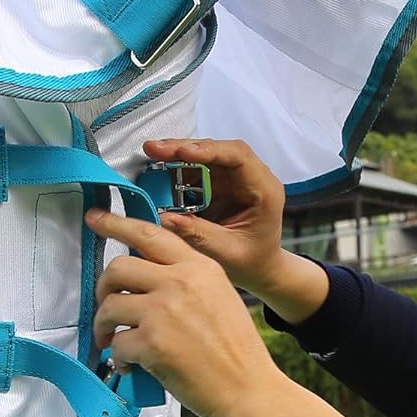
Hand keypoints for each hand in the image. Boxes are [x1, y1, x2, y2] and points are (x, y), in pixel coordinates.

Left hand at [85, 207, 287, 416]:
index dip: (117, 224)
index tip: (95, 218)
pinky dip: (118, 358)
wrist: (249, 390)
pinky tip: (131, 367)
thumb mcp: (218, 296)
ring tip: (111, 341)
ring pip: (109, 305)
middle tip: (106, 307)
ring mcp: (164, 311)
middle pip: (118, 267)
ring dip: (103, 326)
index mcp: (199, 267)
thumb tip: (141, 280)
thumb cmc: (234, 351)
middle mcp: (181, 281)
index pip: (150, 234)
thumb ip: (184, 280)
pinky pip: (116, 343)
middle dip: (103, 288)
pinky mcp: (152, 342)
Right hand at [142, 137, 327, 323]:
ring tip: (153, 155)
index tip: (182, 153)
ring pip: (204, 157)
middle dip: (184, 148)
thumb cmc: (252, 261)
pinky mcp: (218, 184)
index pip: (239, 156)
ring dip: (177, 155)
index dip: (209, 150)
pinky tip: (160, 172)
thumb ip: (196, 233)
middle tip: (154, 149)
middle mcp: (250, 178)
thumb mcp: (225, 251)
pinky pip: (196, 170)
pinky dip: (176, 170)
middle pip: (217, 150)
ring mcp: (233, 180)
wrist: (259, 268)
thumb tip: (163, 217)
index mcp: (263, 190)